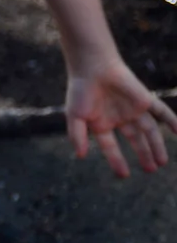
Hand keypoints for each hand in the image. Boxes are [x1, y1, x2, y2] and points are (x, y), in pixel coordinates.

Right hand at [66, 59, 176, 177]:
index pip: (111, 146)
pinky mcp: (145, 100)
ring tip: (162, 162)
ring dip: (157, 146)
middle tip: (151, 170)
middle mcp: (120, 118)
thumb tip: (80, 156)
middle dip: (143, 154)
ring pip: (150, 131)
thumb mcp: (74, 116)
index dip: (117, 160)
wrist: (93, 67)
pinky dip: (172, 121)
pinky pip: (162, 112)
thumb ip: (77, 136)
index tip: (124, 175)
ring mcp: (134, 109)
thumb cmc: (80, 91)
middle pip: (136, 140)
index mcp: (102, 123)